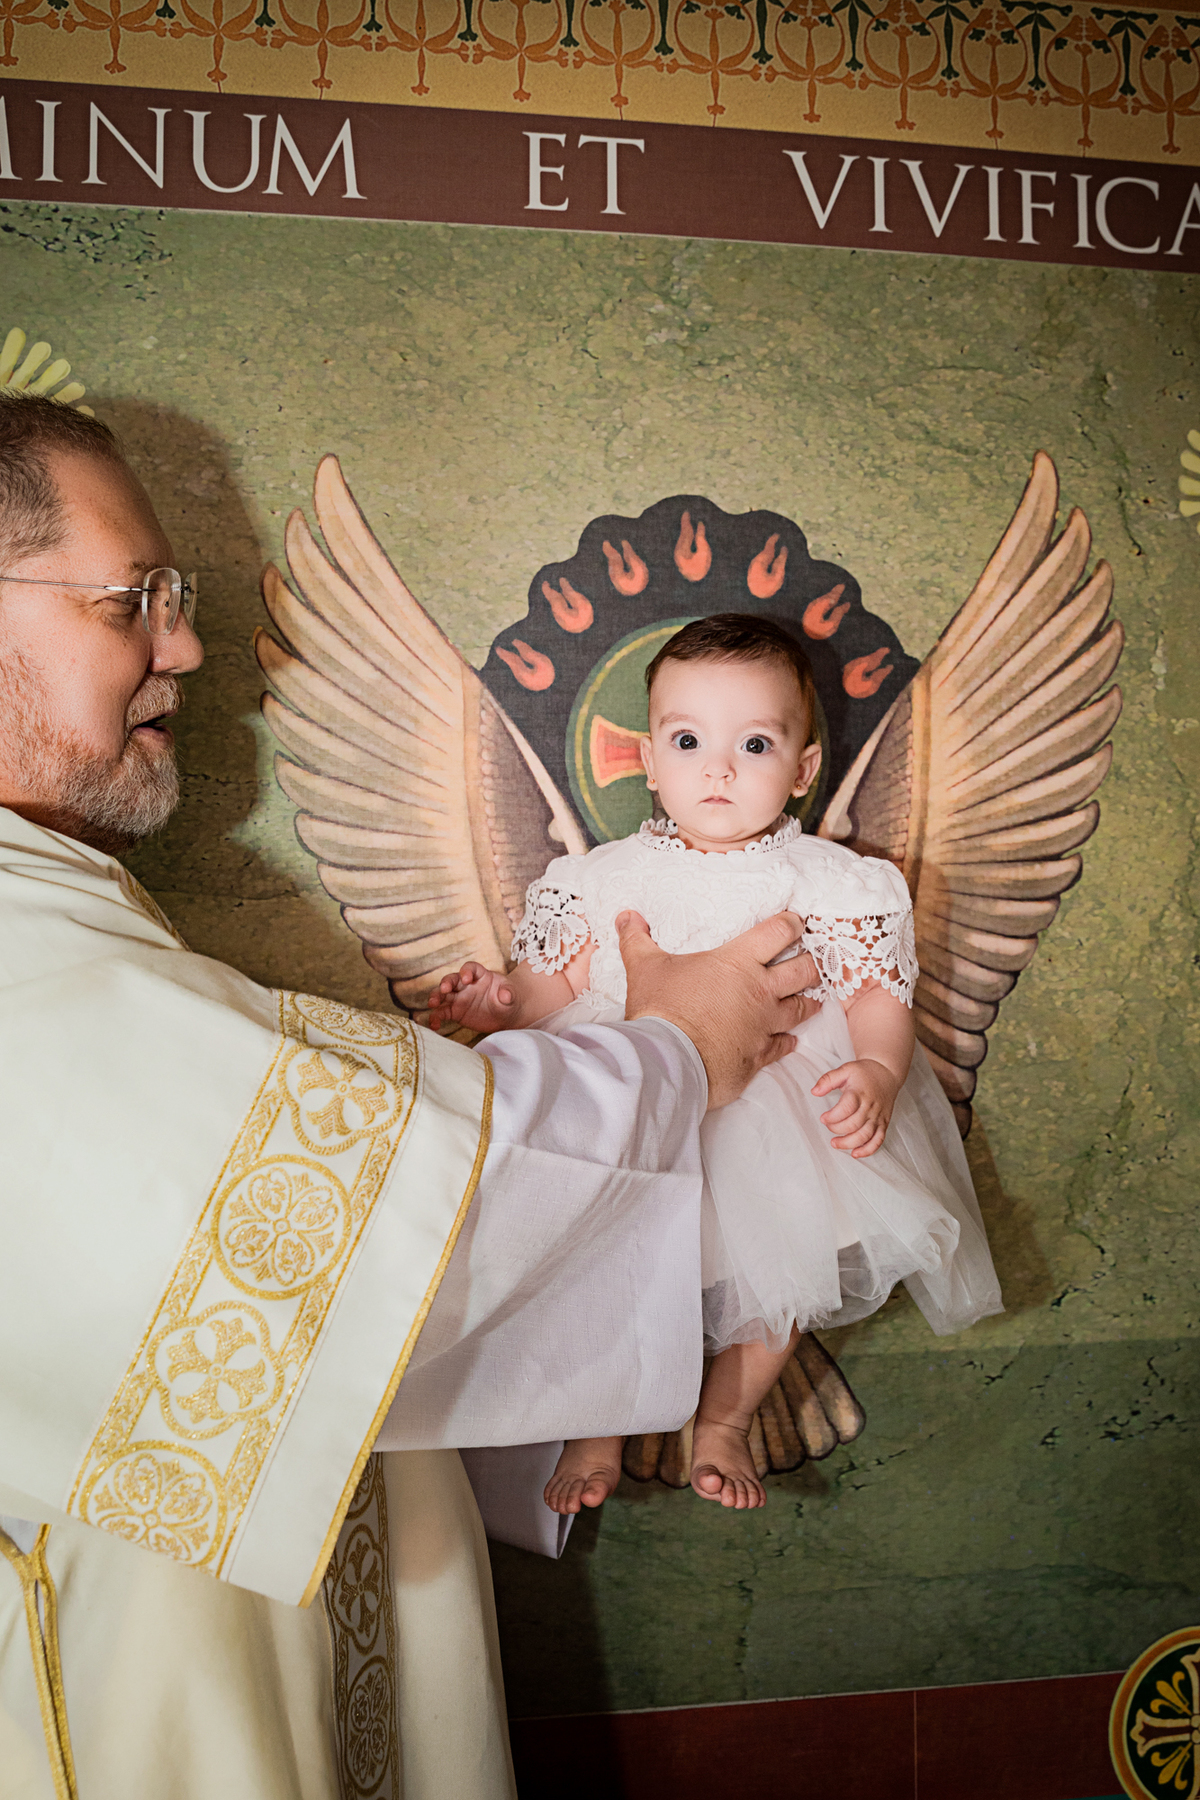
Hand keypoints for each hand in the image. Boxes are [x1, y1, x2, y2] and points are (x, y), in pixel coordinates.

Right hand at [427, 962, 516, 1033]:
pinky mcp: (455, 1012)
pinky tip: (434, 1025)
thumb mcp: (511, 995)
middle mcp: (465, 985)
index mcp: (480, 975)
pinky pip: (442, 1013)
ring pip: (442, 995)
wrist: (505, 1014)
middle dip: (446, 983)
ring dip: (435, 997)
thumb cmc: (508, 999)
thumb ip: (508, 993)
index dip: (466, 971)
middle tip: (444, 989)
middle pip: (452, 979)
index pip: (470, 968)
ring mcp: (459, 998)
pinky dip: (436, 1017)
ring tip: (432, 1005)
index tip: (466, 978)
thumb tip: (505, 995)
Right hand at [618, 910, 819, 1110]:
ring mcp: (764, 1025)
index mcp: (738, 962)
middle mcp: (760, 991)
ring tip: (813, 999)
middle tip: (814, 960)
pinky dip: (788, 1042)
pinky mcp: (759, 1055)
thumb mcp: (644, 967)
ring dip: (808, 1002)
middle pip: (804, 971)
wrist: (667, 1061)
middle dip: (812, 963)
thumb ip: (637, 939)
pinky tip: (790, 1041)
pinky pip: (783, 1045)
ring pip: (801, 1009)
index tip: (796, 922)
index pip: (778, 932)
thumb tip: (627, 916)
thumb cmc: (660, 1009)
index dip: (792, 923)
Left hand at [812, 1058, 898, 1156]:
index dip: (832, 1117)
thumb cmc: (865, 1072)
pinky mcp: (884, 1123)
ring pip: (865, 1135)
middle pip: (853, 1124)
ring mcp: (878, 1116)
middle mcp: (870, 1106)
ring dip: (848, 1143)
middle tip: (828, 1126)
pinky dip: (868, 1150)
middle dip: (837, 1129)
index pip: (846, 1108)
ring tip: (835, 1143)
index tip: (823, 1118)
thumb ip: (828, 1080)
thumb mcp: (845, 1070)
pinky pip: (878, 1140)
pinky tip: (855, 1153)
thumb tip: (814, 1091)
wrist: (887, 1072)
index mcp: (859, 1093)